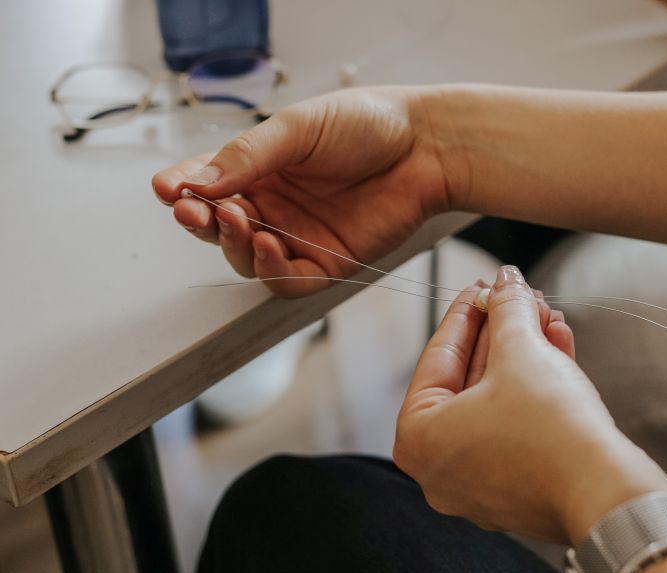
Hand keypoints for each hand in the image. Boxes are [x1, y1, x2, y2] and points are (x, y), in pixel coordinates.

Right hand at [151, 87, 455, 296]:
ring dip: (234, 245)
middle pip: (219, 227)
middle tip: (193, 210)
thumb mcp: (298, 128)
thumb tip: (198, 180)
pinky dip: (271, 270)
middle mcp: (274, 205)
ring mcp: (299, 237)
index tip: (167, 188)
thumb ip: (248, 155)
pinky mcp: (328, 263)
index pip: (206, 183)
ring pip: (247, 258)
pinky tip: (268, 245)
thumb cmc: (368, 124)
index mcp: (260, 168)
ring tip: (239, 220)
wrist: (424, 146)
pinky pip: (290, 280)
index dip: (182, 188)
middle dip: (200, 221)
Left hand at [395, 266, 666, 544]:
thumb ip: (508, 310)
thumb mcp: (522, 350)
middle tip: (521, 298)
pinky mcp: (518, 491)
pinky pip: (517, 428)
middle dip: (502, 333)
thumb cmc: (551, 431)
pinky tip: (559, 350)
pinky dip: (534, 390)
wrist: (606, 493)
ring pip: (497, 403)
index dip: (467, 312)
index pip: (438, 357)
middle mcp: (440, 470)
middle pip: (468, 380)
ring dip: (524, 356)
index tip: (483, 284)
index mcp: (419, 440)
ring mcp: (479, 485)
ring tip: (548, 319)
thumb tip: (507, 283)